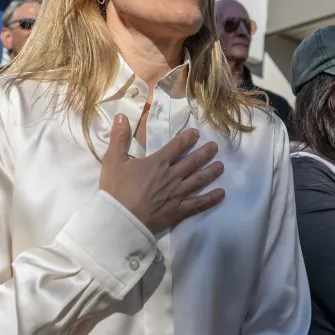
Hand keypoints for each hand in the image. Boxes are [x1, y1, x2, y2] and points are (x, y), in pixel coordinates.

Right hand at [99, 114, 224, 234]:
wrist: (120, 219)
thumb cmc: (116, 189)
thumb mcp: (113, 159)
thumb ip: (119, 137)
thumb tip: (122, 115)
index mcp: (158, 162)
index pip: (177, 146)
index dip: (188, 138)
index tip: (197, 133)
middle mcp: (172, 176)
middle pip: (193, 161)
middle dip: (205, 152)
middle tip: (215, 147)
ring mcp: (177, 194)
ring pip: (199, 180)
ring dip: (211, 172)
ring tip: (221, 166)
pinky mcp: (178, 211)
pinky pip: (198, 204)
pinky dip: (211, 198)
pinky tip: (221, 194)